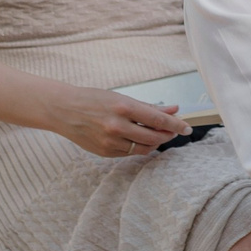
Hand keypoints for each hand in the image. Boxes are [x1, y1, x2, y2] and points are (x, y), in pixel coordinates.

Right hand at [51, 86, 191, 158]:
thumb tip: (173, 109)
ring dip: (155, 142)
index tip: (187, 127)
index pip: (158, 120)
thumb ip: (148, 106)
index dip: (176, 125)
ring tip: (159, 135)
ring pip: (143, 148)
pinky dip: (139, 147)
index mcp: (123, 107)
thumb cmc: (93, 99)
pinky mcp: (105, 152)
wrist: (63, 110)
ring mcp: (110, 142)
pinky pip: (129, 153)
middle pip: (153, 136)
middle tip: (175, 131)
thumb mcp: (121, 98)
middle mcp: (117, 126)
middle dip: (168, 135)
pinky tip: (140, 139)